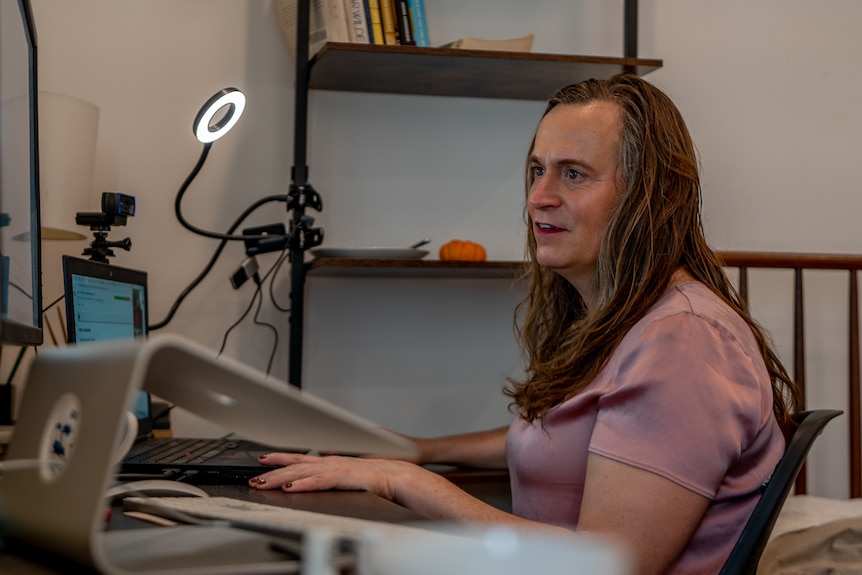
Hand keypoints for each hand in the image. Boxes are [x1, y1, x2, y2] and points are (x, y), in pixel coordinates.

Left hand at [248, 452, 414, 501]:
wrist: (399, 475)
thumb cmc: (377, 476)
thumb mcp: (349, 473)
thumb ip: (333, 472)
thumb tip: (319, 467)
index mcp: (331, 461)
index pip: (300, 458)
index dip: (280, 458)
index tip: (263, 459)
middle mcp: (330, 462)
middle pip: (296, 464)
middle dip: (273, 470)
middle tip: (254, 476)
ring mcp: (336, 468)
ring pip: (303, 472)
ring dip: (281, 477)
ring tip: (264, 483)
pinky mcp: (345, 477)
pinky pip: (320, 481)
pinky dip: (304, 484)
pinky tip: (291, 488)